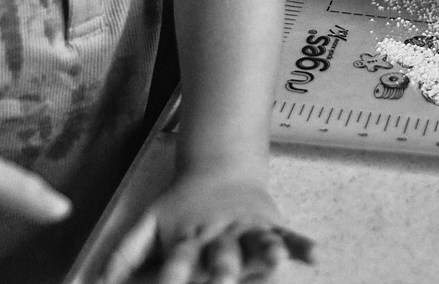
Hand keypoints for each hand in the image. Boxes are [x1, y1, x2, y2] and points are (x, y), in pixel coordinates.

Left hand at [98, 170, 310, 283]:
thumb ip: (123, 258)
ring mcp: (245, 228)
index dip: (172, 277)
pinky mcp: (268, 223)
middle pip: (221, 256)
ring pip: (256, 242)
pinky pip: (288, 235)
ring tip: (274, 262)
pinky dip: (302, 244)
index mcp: (186, 238)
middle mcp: (217, 235)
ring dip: (266, 252)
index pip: (177, 262)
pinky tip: (315, 257)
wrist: (219, 167)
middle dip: (222, 273)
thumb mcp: (147, 226)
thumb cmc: (180, 207)